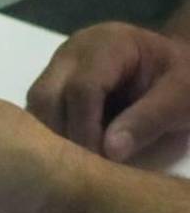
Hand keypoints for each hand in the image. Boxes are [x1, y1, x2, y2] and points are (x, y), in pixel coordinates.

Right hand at [26, 22, 189, 160]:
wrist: (173, 71)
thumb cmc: (183, 80)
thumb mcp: (181, 97)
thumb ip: (149, 119)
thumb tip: (109, 151)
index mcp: (108, 44)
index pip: (82, 88)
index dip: (85, 129)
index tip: (99, 162)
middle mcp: (73, 52)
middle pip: (47, 96)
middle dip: (60, 136)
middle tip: (82, 168)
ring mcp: (58, 67)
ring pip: (36, 107)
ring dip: (50, 139)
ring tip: (75, 163)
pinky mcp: (52, 85)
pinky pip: (38, 114)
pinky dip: (49, 137)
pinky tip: (69, 154)